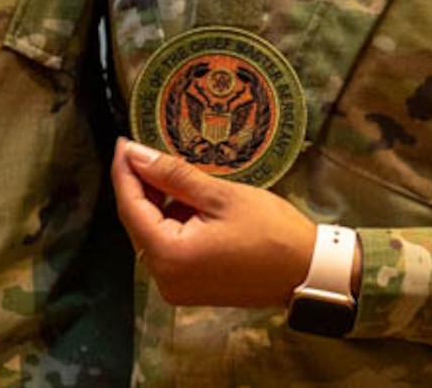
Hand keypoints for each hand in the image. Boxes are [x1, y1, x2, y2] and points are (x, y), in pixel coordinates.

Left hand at [111, 138, 317, 307]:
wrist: (307, 271)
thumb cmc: (271, 232)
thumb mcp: (220, 194)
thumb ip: (172, 174)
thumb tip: (136, 154)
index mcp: (170, 256)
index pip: (130, 207)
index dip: (124, 171)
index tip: (124, 142)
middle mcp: (165, 279)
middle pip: (137, 223)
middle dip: (140, 186)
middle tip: (145, 150)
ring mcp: (177, 287)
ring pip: (152, 235)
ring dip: (158, 204)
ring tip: (176, 173)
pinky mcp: (190, 288)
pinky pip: (168, 249)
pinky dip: (172, 223)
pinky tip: (188, 200)